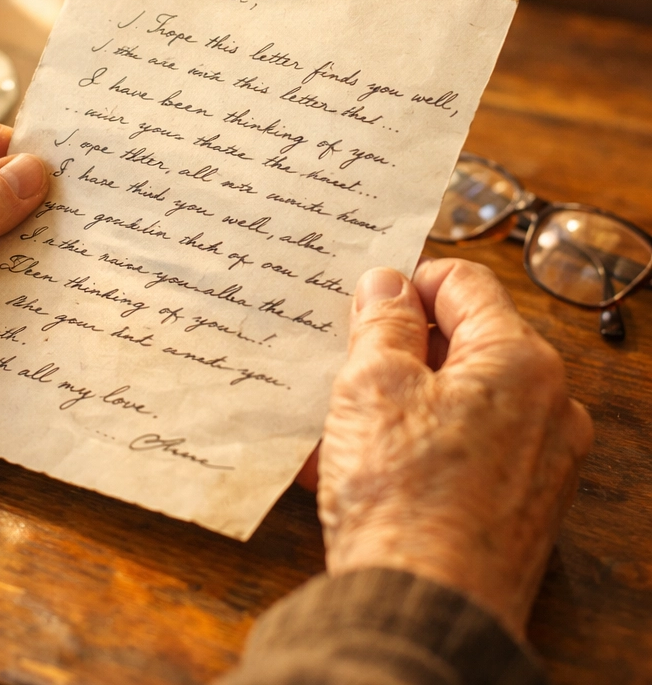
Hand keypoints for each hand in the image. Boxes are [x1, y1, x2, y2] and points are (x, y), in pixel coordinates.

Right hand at [306, 258, 592, 639]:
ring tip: (342, 422)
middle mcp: (546, 404)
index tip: (367, 303)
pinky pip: (465, 447)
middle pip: (464, 342)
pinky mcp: (521, 502)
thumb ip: (383, 322)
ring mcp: (539, 458)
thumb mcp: (373, 383)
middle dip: (400, 348)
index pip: (462, 282)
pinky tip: (363, 462)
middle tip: (347, 364)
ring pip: (458, 398)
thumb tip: (388, 286)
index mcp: (519, 360)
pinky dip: (417, 443)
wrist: (422, 607)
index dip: (407, 283)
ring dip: (401, 398)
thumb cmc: (401, 493)